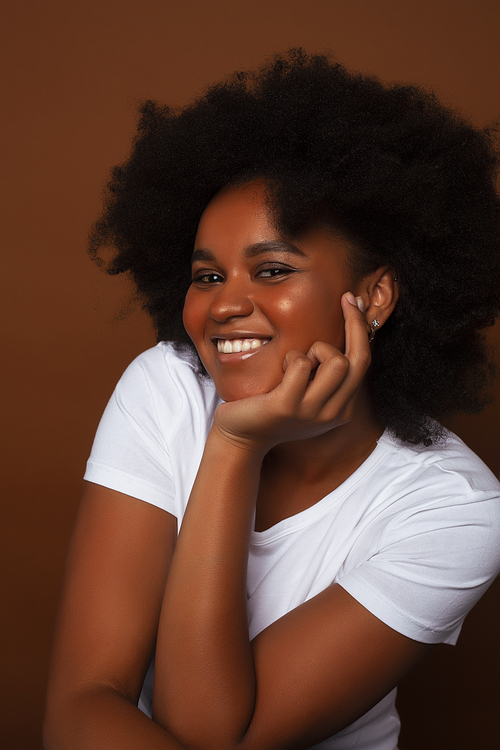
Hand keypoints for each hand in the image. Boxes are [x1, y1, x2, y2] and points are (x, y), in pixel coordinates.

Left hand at [212, 292, 370, 452]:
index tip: (352, 300)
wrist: (240, 437)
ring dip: (315, 349)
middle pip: (357, 359)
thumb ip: (326, 373)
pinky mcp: (287, 406)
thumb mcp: (308, 393)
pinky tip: (281, 368)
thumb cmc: (272, 407)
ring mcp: (311, 412)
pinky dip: (291, 357)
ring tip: (296, 361)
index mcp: (342, 409)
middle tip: (332, 312)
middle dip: (348, 328)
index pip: (363, 361)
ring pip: (335, 360)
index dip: (360, 327)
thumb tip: (345, 326)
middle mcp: (333, 413)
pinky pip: (301, 363)